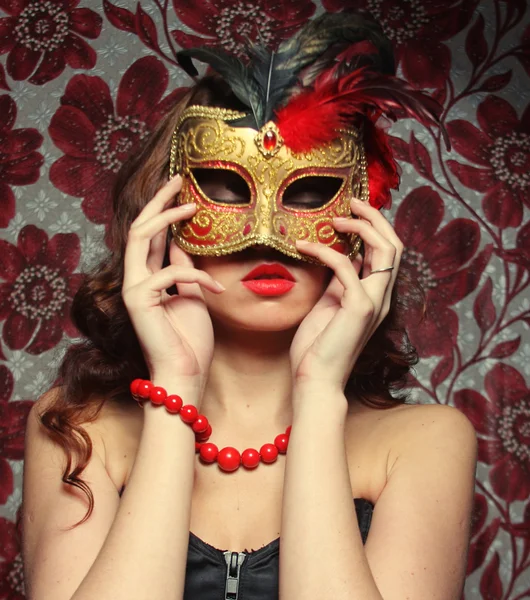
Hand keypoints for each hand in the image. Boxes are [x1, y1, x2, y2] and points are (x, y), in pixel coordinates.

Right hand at [122, 176, 224, 381]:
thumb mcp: (192, 295)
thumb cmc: (190, 338)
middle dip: (158, 200)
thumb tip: (182, 244)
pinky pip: (169, 273)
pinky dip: (198, 277)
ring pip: (141, 237)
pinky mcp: (138, 300)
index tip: (181, 188)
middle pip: (139, 226)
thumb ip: (183, 269)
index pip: (151, 234)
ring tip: (193, 206)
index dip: (163, 209)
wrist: (185, 372)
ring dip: (167, 217)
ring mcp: (132, 288)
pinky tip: (218, 288)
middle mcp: (134, 278)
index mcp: (148, 277)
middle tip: (178, 178)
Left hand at [289, 198, 402, 392]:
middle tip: (351, 201)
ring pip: (385, 249)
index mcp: (376, 296)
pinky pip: (346, 266)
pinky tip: (304, 247)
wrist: (315, 379)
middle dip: (375, 217)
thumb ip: (339, 283)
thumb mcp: (329, 305)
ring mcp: (373, 302)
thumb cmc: (318, 346)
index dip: (375, 227)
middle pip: (394, 244)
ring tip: (335, 218)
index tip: (352, 212)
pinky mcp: (358, 308)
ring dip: (361, 227)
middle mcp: (382, 297)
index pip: (388, 252)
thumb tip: (343, 258)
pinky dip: (325, 251)